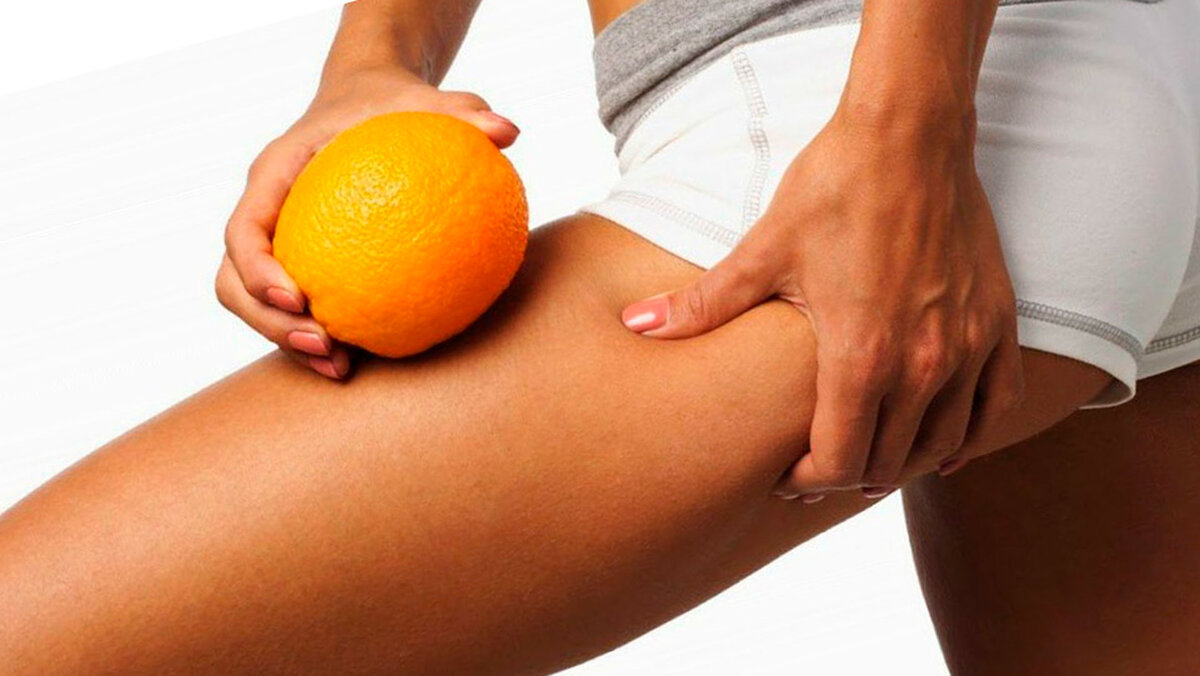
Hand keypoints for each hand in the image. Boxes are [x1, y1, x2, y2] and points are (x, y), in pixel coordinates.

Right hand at [215, 66, 519, 378]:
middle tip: (323, 346)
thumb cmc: (390, 105)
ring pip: (256, 305)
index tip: (297, 298)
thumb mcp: (422, 101)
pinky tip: (364, 362)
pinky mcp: (302, 264)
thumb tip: (511, 132)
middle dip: (269, 323)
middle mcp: (266, 214)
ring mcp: (279, 244)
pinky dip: (321, 338)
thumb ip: (460, 112)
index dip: (257, 270)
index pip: (244, 230)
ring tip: (340, 369)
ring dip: (288, 343)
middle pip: (234, 281)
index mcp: (274, 175)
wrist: (367, 103)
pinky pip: (298, 309)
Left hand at [620, 109, 1024, 498]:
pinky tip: (943, 444)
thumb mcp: (763, 249)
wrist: (909, 133)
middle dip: (844, 475)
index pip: (838, 459)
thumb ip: (703, 303)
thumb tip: (635, 325)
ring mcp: (967, 345)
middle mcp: (923, 363)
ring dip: (902, 462)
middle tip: (812, 469)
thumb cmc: (835, 188)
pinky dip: (968, 435)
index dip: (805, 480)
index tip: (782, 475)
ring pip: (942, 443)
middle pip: (886, 462)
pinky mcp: (996, 322)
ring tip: (867, 459)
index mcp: (861, 356)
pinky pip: (996, 404)